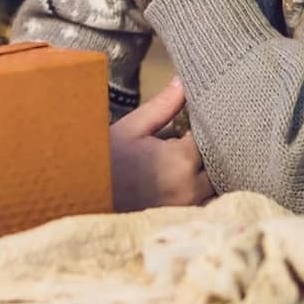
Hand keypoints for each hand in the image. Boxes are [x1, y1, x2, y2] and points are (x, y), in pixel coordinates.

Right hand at [110, 78, 214, 211]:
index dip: (204, 128)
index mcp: (181, 159)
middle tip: (192, 142)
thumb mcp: (132, 128)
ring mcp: (190, 208)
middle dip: (209, 152)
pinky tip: (191, 186)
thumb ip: (163, 106)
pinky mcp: (184, 222)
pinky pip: (209, 207)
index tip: (193, 122)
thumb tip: (184, 82)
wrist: (84, 194)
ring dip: (211, 176)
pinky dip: (207, 197)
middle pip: (219, 165)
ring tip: (193, 164)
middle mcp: (191, 187)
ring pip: (218, 188)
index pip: (210, 138)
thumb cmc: (105, 160)